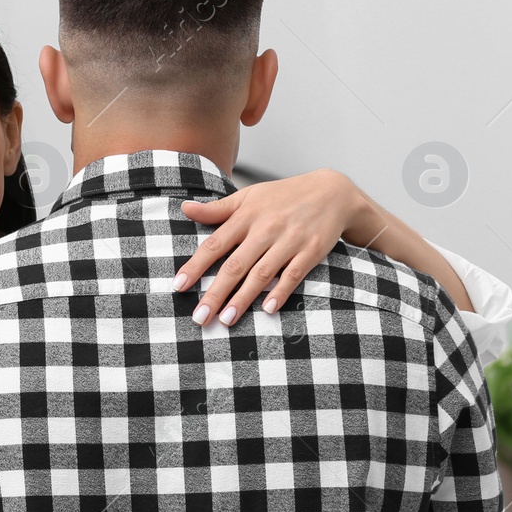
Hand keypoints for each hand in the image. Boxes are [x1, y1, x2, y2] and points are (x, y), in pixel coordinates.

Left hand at [174, 168, 368, 326]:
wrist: (333, 191)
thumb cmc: (284, 196)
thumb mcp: (249, 196)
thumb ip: (217, 209)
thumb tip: (184, 209)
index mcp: (246, 216)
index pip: (215, 244)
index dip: (195, 266)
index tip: (178, 286)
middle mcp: (266, 229)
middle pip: (235, 265)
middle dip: (215, 293)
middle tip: (199, 317)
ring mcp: (289, 240)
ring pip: (261, 274)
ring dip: (242, 299)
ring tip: (226, 320)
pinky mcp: (311, 250)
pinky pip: (293, 274)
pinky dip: (280, 292)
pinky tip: (267, 309)